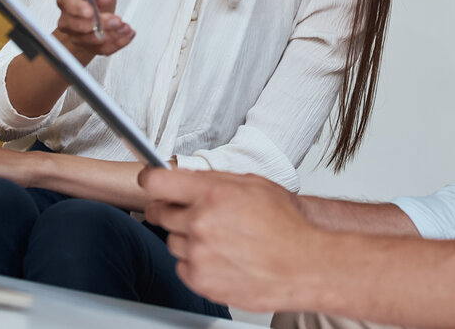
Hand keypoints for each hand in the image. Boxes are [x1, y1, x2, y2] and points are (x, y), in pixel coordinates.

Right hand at [53, 0, 134, 61]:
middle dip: (101, 24)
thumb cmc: (99, 1)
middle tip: (117, 20)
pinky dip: (117, 43)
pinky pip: (101, 49)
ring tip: (124, 26)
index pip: (68, 3)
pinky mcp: (88, 47)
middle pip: (79, 26)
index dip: (78, 8)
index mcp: (68, 0)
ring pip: (90, 40)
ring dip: (111, 34)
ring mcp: (76, 36)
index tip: (90, 11)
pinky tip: (126, 35)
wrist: (101, 18)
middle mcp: (68, 20)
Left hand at [139, 168, 318, 311]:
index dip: (151, 179)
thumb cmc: (286, 226)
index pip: (156, 182)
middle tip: (194, 213)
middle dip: (172, 209)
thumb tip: (188, 175)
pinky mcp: (200, 280)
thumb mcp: (254, 185)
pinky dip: (195, 262)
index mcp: (212, 194)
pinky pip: (181, 266)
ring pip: (171, 240)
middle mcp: (200, 223)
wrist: (303, 264)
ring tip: (219, 239)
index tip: (151, 181)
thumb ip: (215, 179)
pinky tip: (220, 257)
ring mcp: (198, 253)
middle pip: (159, 212)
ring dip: (187, 238)